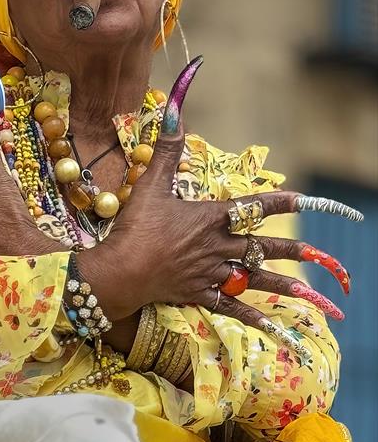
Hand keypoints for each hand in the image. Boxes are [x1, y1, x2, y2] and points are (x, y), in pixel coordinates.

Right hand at [78, 57, 359, 359]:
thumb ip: (167, 151)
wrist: (122, 270)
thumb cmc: (136, 227)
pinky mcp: (200, 294)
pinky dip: (254, 317)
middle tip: (318, 253)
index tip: (305, 199)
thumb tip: (174, 114)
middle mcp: (218, 246)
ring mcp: (211, 273)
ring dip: (284, 285)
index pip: (252, 207)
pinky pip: (232, 307)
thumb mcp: (151, 185)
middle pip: (261, 247)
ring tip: (312, 294)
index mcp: (210, 219)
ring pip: (254, 279)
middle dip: (292, 250)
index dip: (279, 202)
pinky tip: (274, 327)